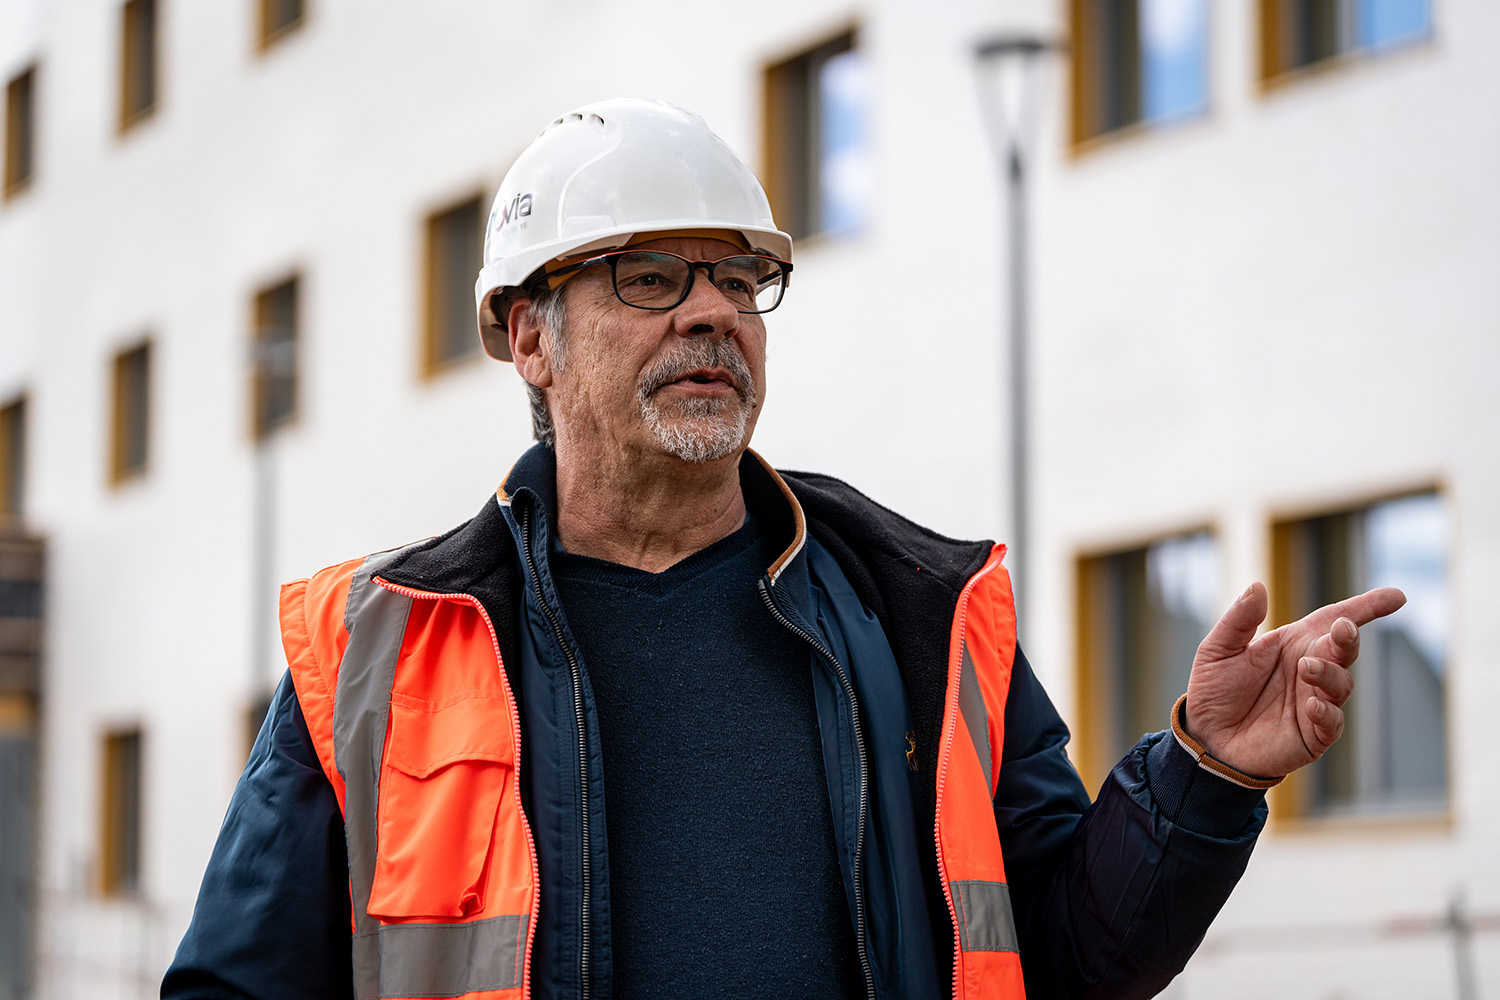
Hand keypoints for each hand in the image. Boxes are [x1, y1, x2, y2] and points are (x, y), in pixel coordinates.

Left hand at [1183, 581, 1406, 778]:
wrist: (1206, 737)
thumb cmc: (1214, 690)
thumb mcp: (1217, 649)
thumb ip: (1239, 620)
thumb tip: (1258, 586)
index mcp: (1294, 643)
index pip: (1334, 620)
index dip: (1367, 607)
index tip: (1396, 597)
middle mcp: (1311, 668)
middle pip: (1344, 648)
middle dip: (1348, 637)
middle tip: (1342, 629)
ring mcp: (1316, 700)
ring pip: (1341, 682)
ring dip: (1329, 673)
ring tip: (1307, 667)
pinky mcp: (1313, 734)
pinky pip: (1331, 722)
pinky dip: (1326, 712)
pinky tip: (1311, 705)